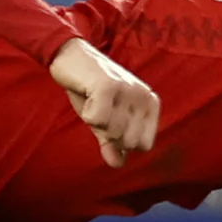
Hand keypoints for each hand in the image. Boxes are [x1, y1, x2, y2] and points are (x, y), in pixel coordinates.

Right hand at [50, 38, 159, 167]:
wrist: (71, 56)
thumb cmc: (90, 89)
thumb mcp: (103, 119)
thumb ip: (112, 143)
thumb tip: (118, 165)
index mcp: (150, 104)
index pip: (144, 145)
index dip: (121, 140)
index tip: (110, 119)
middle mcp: (144, 96)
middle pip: (128, 141)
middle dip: (107, 132)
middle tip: (100, 108)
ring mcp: (129, 90)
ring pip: (111, 131)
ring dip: (94, 119)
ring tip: (93, 98)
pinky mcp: (108, 85)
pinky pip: (96, 119)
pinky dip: (85, 111)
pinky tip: (86, 93)